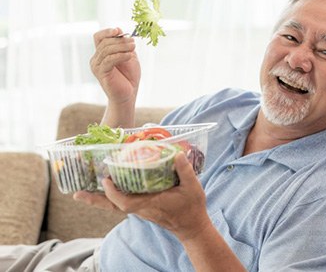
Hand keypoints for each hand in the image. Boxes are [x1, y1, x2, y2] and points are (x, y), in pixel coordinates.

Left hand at [75, 153, 210, 241]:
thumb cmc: (191, 208)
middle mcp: (142, 208)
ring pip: (115, 206)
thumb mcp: (192, 187)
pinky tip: (108, 189)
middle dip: (95, 200)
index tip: (106, 180)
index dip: (113, 193)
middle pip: (113, 207)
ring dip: (99, 199)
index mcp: (151, 203)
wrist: (191, 226)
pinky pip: (122, 203)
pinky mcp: (143, 208)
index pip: (126, 203)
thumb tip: (177, 154)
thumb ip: (185, 170)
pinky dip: (111, 197)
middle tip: (77, 194)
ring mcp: (141, 209)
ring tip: (83, 192)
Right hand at [90, 27, 140, 105]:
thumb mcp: (129, 57)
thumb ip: (124, 46)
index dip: (107, 32)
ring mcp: (97, 66)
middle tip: (133, 42)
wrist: (128, 95)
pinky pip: (109, 60)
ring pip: (106, 49)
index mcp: (102, 53)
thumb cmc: (129, 77)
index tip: (119, 31)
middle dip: (119, 40)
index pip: (98, 37)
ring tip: (133, 47)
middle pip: (104, 42)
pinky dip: (120, 55)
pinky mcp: (101, 73)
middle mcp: (96, 59)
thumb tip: (121, 32)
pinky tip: (130, 56)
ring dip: (122, 46)